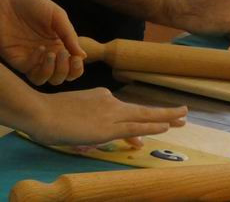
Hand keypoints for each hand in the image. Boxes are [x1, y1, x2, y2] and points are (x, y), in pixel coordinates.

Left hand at [0, 0, 85, 85]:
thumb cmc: (34, 3)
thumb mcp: (58, 16)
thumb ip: (70, 36)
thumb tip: (83, 56)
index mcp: (59, 45)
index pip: (72, 67)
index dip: (77, 68)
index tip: (77, 58)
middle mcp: (47, 55)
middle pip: (60, 77)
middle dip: (66, 70)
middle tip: (63, 54)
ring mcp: (32, 58)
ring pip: (45, 80)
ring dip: (52, 72)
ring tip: (52, 54)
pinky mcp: (17, 59)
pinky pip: (30, 72)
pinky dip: (38, 64)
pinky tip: (39, 49)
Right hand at [26, 87, 186, 146]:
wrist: (41, 112)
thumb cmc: (53, 116)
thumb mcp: (79, 118)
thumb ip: (97, 125)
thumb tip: (115, 136)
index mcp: (103, 97)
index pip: (127, 112)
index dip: (142, 120)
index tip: (155, 126)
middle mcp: (111, 103)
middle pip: (142, 109)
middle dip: (164, 112)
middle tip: (183, 113)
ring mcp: (110, 114)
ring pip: (144, 115)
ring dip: (165, 117)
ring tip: (183, 118)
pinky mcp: (107, 127)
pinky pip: (134, 126)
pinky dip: (151, 125)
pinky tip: (165, 127)